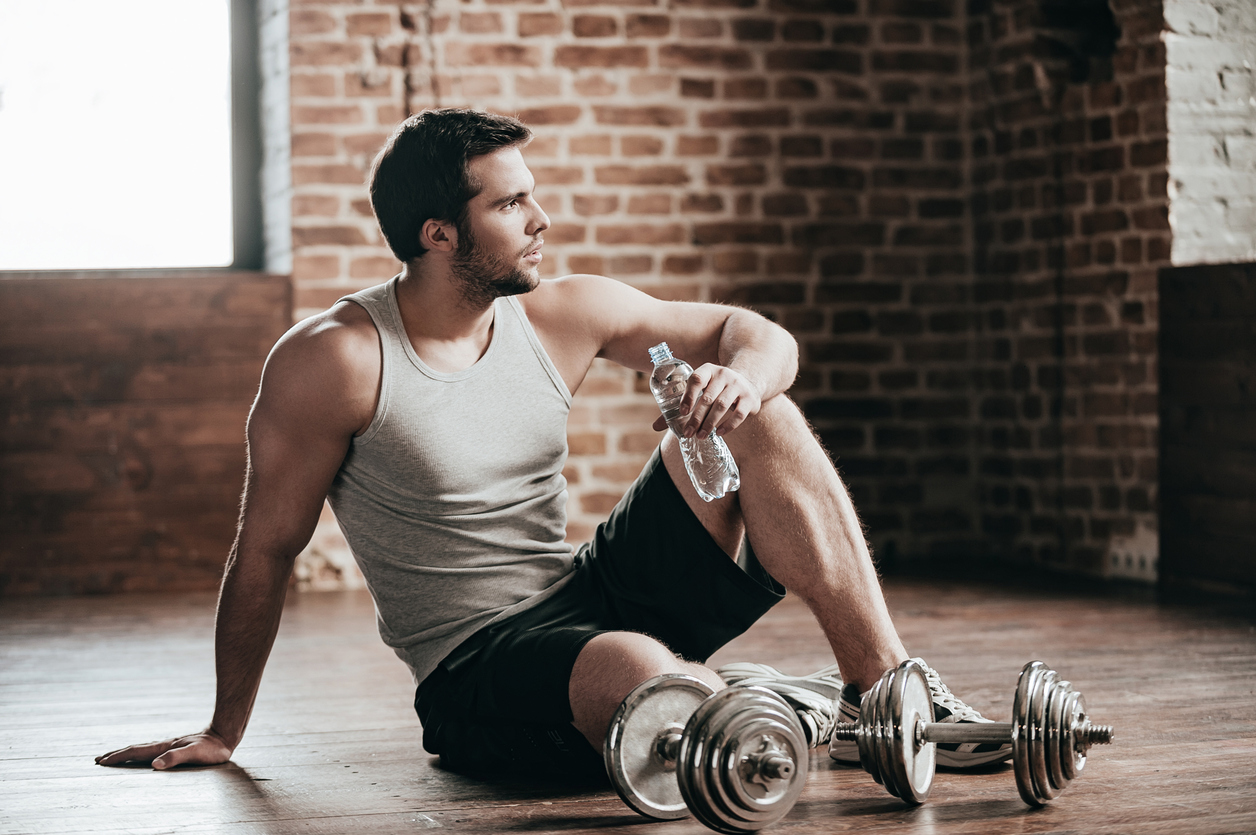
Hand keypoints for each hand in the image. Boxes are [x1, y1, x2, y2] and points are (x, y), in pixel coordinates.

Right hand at [96, 729, 233, 769]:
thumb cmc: (212, 748)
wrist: (224, 735)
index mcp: (164, 747)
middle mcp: (164, 745)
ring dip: (126, 753)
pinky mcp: (175, 747)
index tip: (101, 762)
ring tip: (113, 757)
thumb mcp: (195, 754)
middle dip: (116, 755)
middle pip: (135, 749)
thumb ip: (175, 758)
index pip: (136, 752)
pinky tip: (141, 757)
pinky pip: (151, 751)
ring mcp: (168, 745)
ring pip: (142, 749)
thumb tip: (154, 765)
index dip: (118, 757)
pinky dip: (139, 754)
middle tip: (98, 759)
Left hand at [651, 364, 761, 438]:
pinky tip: (720, 433)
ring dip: (710, 423)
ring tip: (700, 436)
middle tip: (688, 433)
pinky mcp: (750, 398)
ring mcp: (738, 385)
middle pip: (708, 398)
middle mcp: (724, 375)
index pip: (697, 379)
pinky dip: (729, 425)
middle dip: (696, 418)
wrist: (747, 383)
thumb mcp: (700, 391)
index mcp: (708, 370)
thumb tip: (655, 426)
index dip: (688, 396)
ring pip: (722, 406)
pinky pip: (739, 414)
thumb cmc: (715, 390)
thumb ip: (680, 406)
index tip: (682, 412)